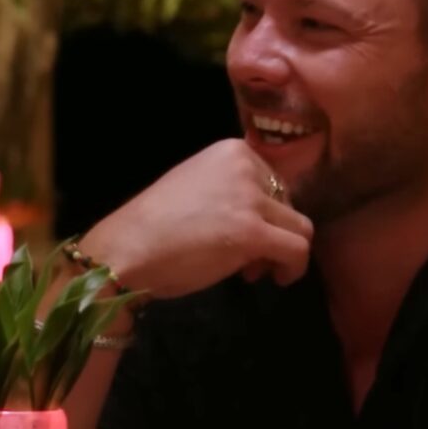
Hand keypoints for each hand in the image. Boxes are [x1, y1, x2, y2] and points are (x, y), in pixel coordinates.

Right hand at [81, 139, 313, 298]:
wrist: (126, 248)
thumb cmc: (155, 224)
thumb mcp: (201, 188)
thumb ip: (235, 192)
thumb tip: (268, 219)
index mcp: (232, 150)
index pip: (275, 183)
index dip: (266, 214)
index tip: (244, 235)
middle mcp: (246, 165)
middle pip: (290, 204)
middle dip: (275, 233)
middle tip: (249, 260)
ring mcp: (250, 198)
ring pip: (301, 228)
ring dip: (284, 253)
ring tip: (256, 270)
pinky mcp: (253, 231)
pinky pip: (298, 250)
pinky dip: (294, 268)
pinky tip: (277, 278)